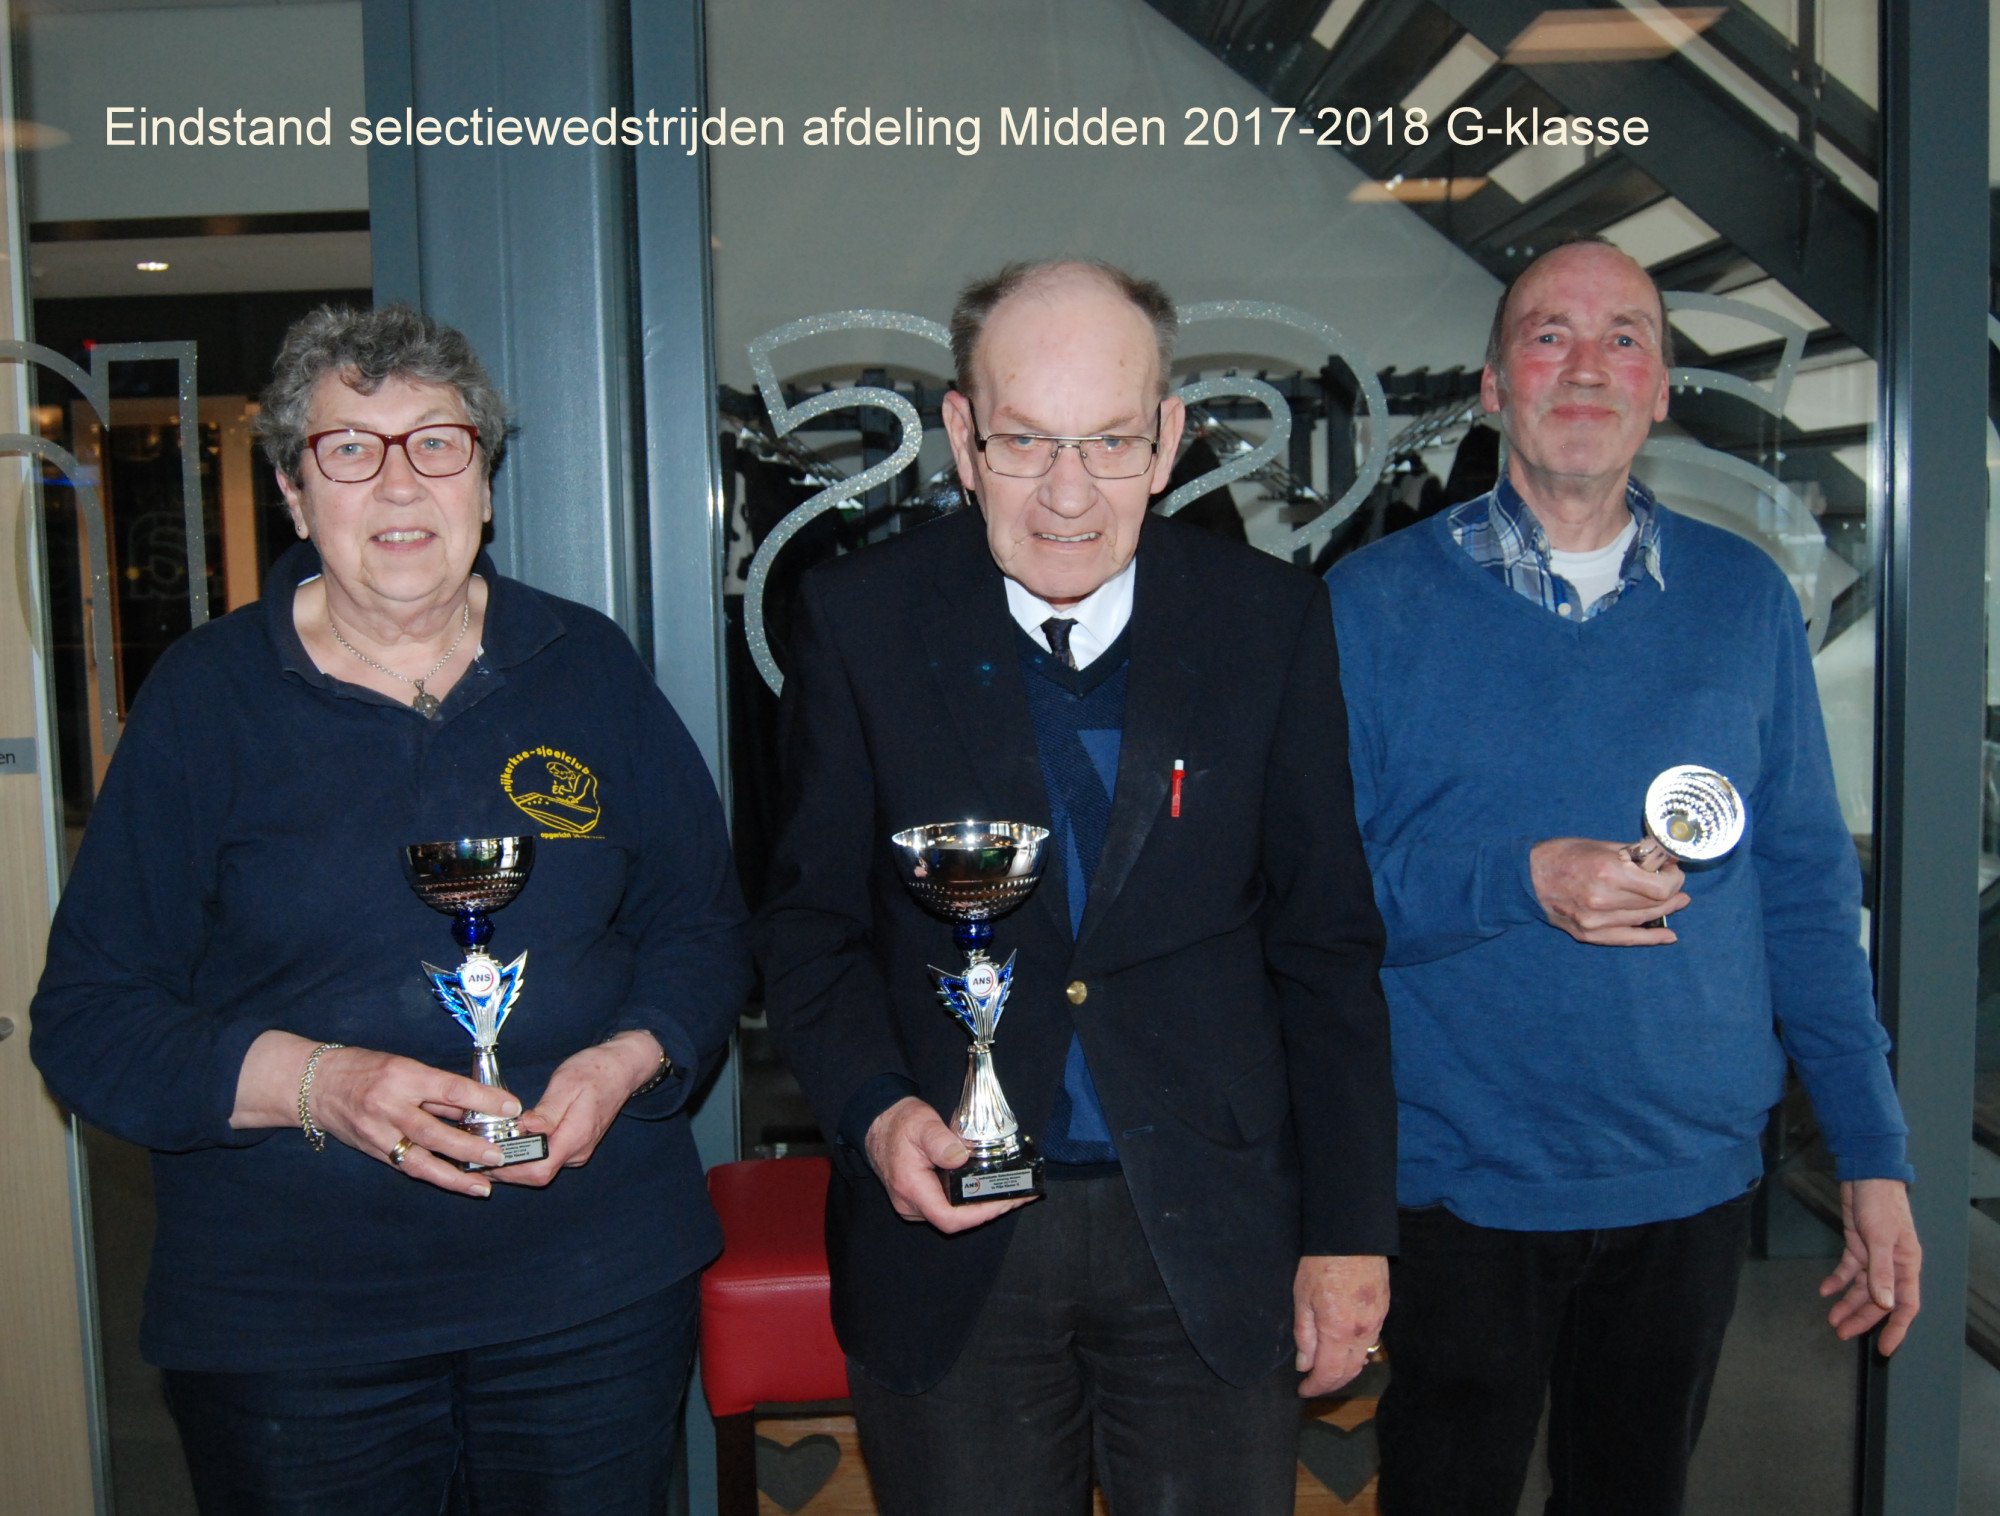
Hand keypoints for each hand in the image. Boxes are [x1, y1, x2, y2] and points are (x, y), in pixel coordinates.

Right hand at [306, 1044, 516, 1197]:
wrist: (315, 1084)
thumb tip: (478, 1105)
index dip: (483, 1100)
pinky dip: (434, 1176)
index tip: (511, 1107)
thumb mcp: (405, 1066)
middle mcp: (389, 1106)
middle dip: (470, 1146)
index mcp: (403, 1076)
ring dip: (454, 1174)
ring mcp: (378, 1132)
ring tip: (483, 1185)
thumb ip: (436, 1088)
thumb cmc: (366, 1068)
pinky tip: (458, 1183)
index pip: (449, 1089)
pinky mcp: (373, 1151)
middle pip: (434, 1131)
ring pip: (419, 1159)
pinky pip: (407, 1166)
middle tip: (500, 1156)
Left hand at [491, 1031, 665, 1188]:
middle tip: (478, 1154)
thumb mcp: (567, 1083)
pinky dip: (524, 1157)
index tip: (487, 1156)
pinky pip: (546, 1161)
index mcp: (576, 1136)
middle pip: (536, 1175)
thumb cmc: (595, 1071)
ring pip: (540, 1170)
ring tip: (487, 1148)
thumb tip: (526, 1128)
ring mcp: (577, 1151)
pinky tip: (509, 1143)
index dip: (511, 1169)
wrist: (622, 1069)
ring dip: (513, 1164)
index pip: (540, 1169)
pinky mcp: (574, 1147)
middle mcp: (577, 1151)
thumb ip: (547, 1111)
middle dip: (505, 1169)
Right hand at [863, 1096, 1034, 1233]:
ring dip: (982, 1207)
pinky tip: (988, 1188)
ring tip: (1009, 1192)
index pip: (948, 1218)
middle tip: (1017, 1195)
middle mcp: (910, 1203)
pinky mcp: (919, 1199)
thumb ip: (940, 1140)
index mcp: (911, 1187)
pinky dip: (970, 1202)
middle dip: (989, 1210)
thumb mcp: (921, 1123)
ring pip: (952, 1216)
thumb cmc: (899, 1123)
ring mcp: (914, 1204)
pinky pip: (947, 1208)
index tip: (1004, 1201)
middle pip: (954, 1220)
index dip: (979, 1215)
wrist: (877, 1123)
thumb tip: (960, 1158)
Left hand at [1293, 1254, 1388, 1395]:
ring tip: (1327, 1371)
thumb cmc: (1321, 1263)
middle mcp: (1362, 1333)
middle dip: (1331, 1383)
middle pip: (1350, 1372)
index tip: (1303, 1390)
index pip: (1329, 1374)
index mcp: (1339, 1331)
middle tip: (1314, 1384)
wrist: (1352, 1236)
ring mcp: (1376, 1323)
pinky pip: (1371, 1343)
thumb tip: (1304, 1364)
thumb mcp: (1302, 1298)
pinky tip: (1346, 1351)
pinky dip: (1358, 1354)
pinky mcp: (1383, 1311)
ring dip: (1345, 1371)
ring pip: (1362, 1359)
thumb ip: (1304, 1335)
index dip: (1316, 1386)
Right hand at [1530, 837, 1688, 944]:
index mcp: (1608, 872)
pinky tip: (1668, 935)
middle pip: (1655, 904)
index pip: (1660, 887)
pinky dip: (1650, 938)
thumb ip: (1633, 855)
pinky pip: (1626, 938)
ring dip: (1664, 910)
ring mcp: (1595, 922)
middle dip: (1671, 893)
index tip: (1672, 869)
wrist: (1526, 877)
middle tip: (1675, 883)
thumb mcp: (1600, 845)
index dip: (1674, 879)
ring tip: (1677, 902)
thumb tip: (1663, 858)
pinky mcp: (1589, 934)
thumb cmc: (1562, 855)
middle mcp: (1604, 900)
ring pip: (1644, 920)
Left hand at [1820, 1178, 1921, 1353]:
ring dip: (1848, 1303)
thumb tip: (1886, 1304)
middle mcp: (1892, 1264)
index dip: (1897, 1329)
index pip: (1906, 1305)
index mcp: (1906, 1265)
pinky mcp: (1857, 1244)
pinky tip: (1824, 1290)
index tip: (1886, 1349)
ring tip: (1831, 1319)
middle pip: (1879, 1300)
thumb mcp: (1879, 1237)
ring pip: (1862, 1288)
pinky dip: (1837, 1280)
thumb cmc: (1879, 1203)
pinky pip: (1848, 1269)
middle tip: (1841, 1333)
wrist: (1866, 1174)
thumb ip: (1882, 1271)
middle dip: (1862, 1318)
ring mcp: (1874, 1255)